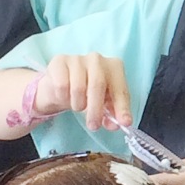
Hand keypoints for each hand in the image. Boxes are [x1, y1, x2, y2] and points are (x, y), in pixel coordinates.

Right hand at [16, 52, 130, 129]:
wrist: (62, 82)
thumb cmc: (88, 92)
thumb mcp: (103, 103)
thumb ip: (111, 114)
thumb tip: (115, 125)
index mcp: (114, 67)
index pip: (120, 89)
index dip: (122, 107)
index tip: (124, 123)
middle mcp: (97, 59)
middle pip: (98, 85)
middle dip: (96, 110)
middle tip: (93, 126)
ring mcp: (78, 58)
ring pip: (78, 88)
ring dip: (78, 105)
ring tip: (78, 106)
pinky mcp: (60, 61)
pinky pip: (62, 86)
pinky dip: (63, 97)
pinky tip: (65, 95)